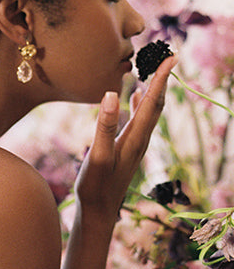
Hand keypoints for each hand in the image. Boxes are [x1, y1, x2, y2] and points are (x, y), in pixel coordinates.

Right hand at [75, 56, 177, 223]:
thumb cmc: (95, 187)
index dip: (162, 78)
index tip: (171, 56)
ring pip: (149, 111)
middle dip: (163, 80)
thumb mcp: (97, 156)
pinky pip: (138, 120)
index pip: (152, 102)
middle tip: (169, 56)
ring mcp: (134, 144)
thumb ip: (105, 126)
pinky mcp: (127, 148)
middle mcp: (140, 140)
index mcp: (135, 139)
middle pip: (156, 104)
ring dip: (154, 90)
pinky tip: (134, 96)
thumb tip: (113, 94)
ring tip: (155, 70)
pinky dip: (139, 104)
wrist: (99, 213)